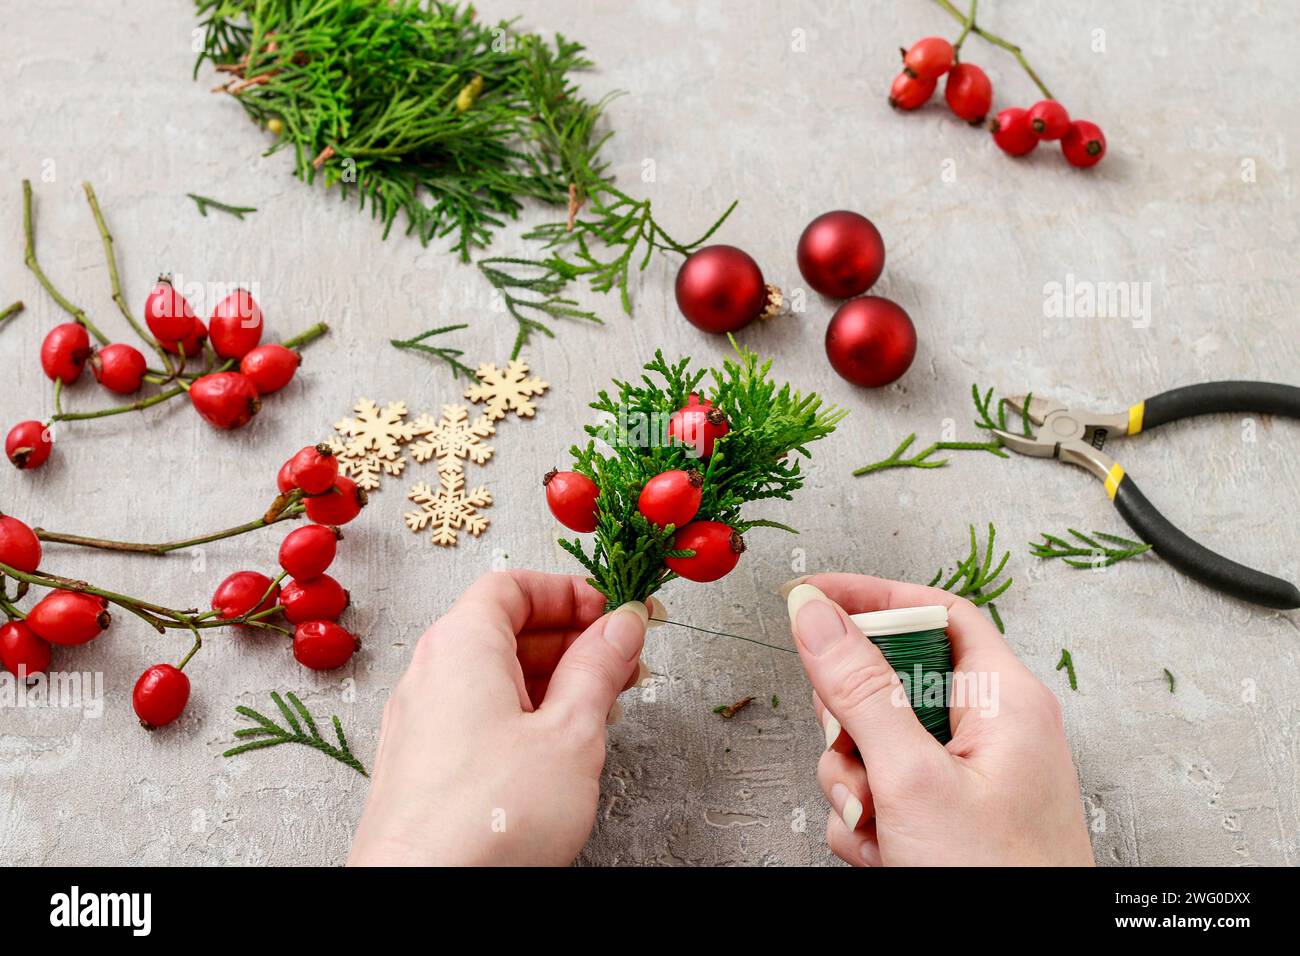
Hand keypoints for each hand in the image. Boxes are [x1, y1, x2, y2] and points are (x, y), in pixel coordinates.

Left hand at [349, 571, 646, 865]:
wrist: (420, 898)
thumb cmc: (489, 817)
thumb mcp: (570, 733)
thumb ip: (599, 669)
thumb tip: (622, 625)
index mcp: (461, 645)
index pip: (511, 585)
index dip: (568, 593)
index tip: (612, 616)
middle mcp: (430, 673)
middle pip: (504, 627)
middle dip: (571, 640)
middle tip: (623, 665)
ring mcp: (421, 721)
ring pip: (494, 676)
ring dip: (553, 681)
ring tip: (602, 710)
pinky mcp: (423, 765)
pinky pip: (477, 715)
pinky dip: (524, 716)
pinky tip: (560, 749)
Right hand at [786, 574, 1093, 865]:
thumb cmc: (1003, 882)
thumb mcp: (914, 780)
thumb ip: (860, 691)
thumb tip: (817, 614)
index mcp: (1003, 698)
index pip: (933, 612)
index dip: (871, 596)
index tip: (811, 597)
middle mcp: (988, 728)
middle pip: (891, 680)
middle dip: (852, 722)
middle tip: (851, 753)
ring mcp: (967, 774)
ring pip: (876, 740)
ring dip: (855, 782)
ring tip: (877, 823)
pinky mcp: (947, 813)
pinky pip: (882, 788)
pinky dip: (869, 819)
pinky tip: (885, 851)